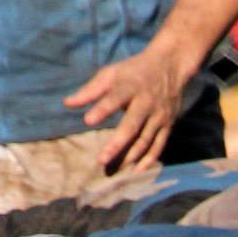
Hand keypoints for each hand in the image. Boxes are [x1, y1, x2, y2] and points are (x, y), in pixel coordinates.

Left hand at [64, 43, 190, 174]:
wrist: (170, 65)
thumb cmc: (133, 71)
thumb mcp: (112, 73)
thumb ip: (90, 90)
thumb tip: (67, 104)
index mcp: (130, 86)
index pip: (115, 98)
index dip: (102, 109)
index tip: (88, 121)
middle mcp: (147, 102)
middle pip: (132, 125)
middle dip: (117, 143)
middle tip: (101, 160)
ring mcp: (159, 115)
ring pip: (145, 139)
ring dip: (131, 156)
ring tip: (115, 169)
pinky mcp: (168, 124)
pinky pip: (159, 145)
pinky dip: (149, 159)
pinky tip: (137, 171)